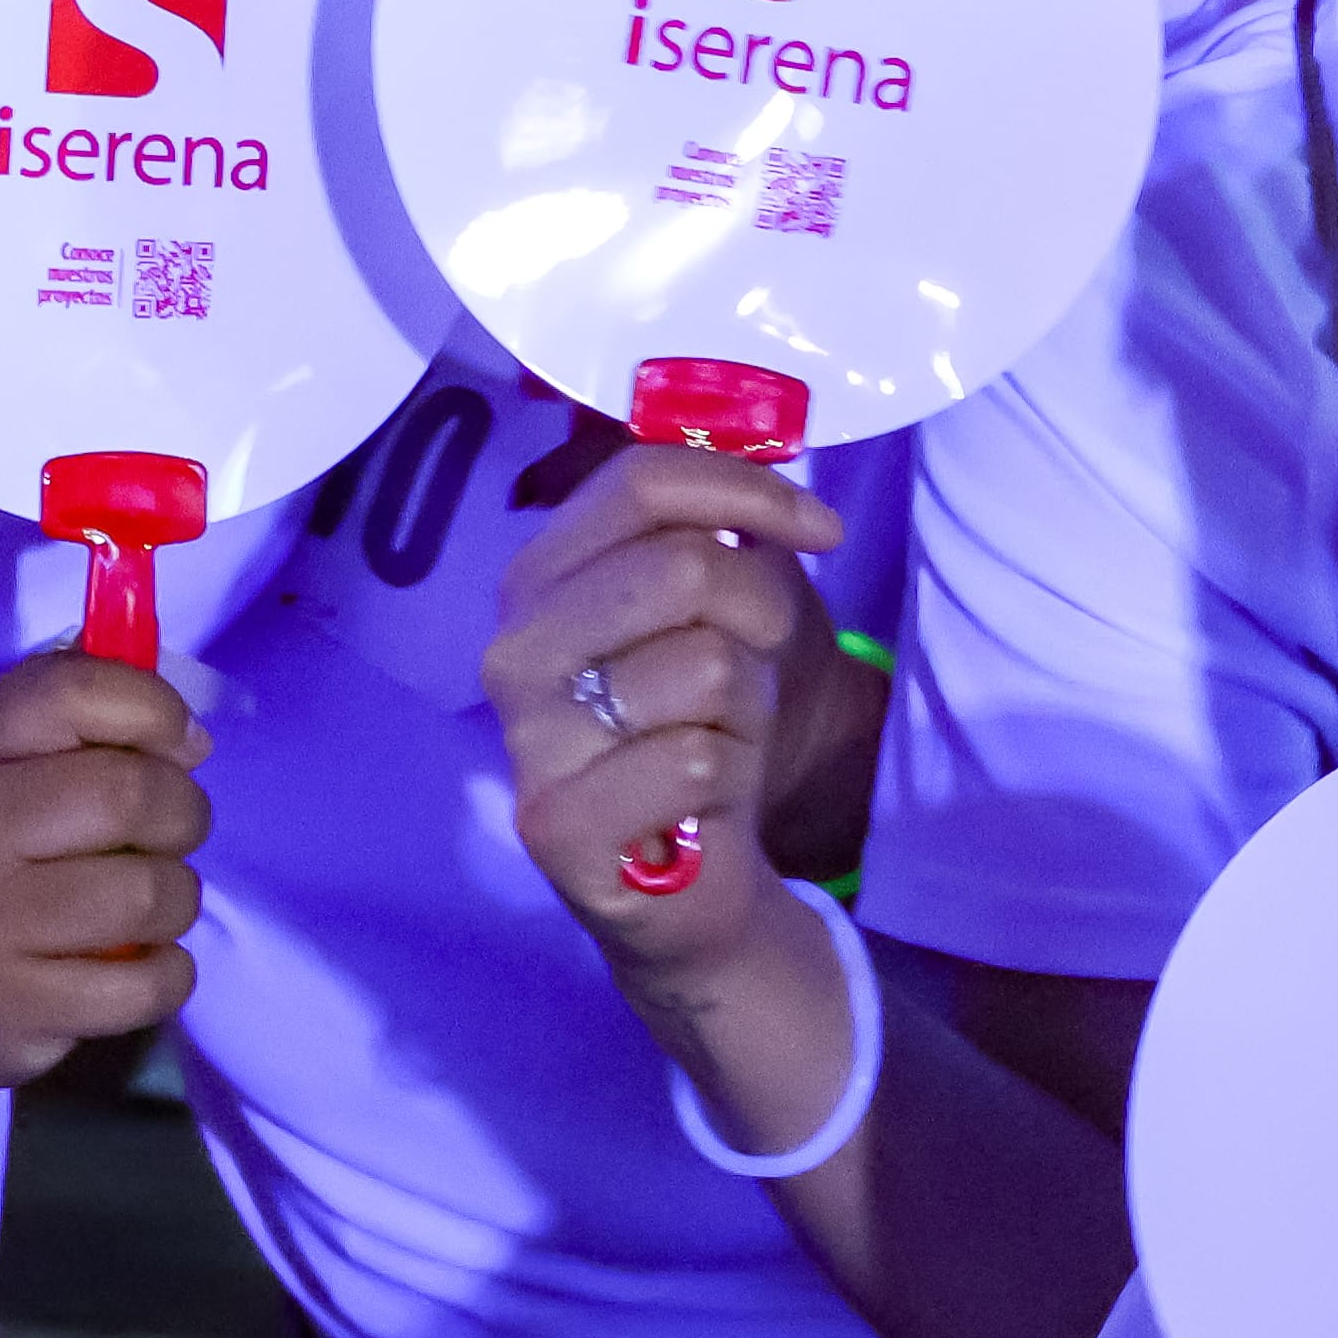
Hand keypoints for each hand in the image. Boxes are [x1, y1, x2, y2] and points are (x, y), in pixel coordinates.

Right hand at [0, 650, 209, 1088]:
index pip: (76, 693)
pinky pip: (145, 985)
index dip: (155, 708)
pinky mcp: (14, 1009)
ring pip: (149, 894)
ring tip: (149, 903)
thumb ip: (73, 725)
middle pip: (132, 794)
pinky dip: (169, 973)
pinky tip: (143, 963)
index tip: (177, 742)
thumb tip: (192, 738)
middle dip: (183, 813)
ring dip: (177, 897)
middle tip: (169, 835)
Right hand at [487, 439, 845, 977]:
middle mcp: (513, 651)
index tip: (823, 528)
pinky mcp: (557, 827)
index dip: (748, 488)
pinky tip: (701, 805)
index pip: (639, 482)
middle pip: (683, 566)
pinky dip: (731, 777)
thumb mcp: (714, 613)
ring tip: (715, 741)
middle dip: (762, 612)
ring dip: (746, 709)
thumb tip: (769, 456)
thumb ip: (715, 528)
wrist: (691, 881)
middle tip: (762, 660)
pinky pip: (698, 758)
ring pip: (706, 666)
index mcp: (539, 578)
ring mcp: (528, 742)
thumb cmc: (702, 728)